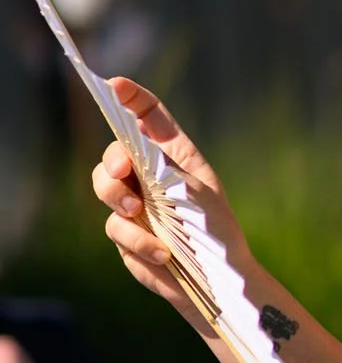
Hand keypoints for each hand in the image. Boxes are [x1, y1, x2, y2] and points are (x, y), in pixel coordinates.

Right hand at [91, 79, 248, 331]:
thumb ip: (166, 170)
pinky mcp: (125, 233)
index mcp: (173, 154)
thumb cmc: (215, 228)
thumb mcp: (199, 191)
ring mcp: (133, 203)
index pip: (148, 116)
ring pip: (103, 185)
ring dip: (117, 197)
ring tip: (137, 211)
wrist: (216, 278)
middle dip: (113, 160)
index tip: (116, 85)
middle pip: (114, 152)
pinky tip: (162, 252)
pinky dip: (138, 240)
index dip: (131, 97)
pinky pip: (116, 228)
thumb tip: (132, 154)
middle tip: (123, 173)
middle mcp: (148, 174)